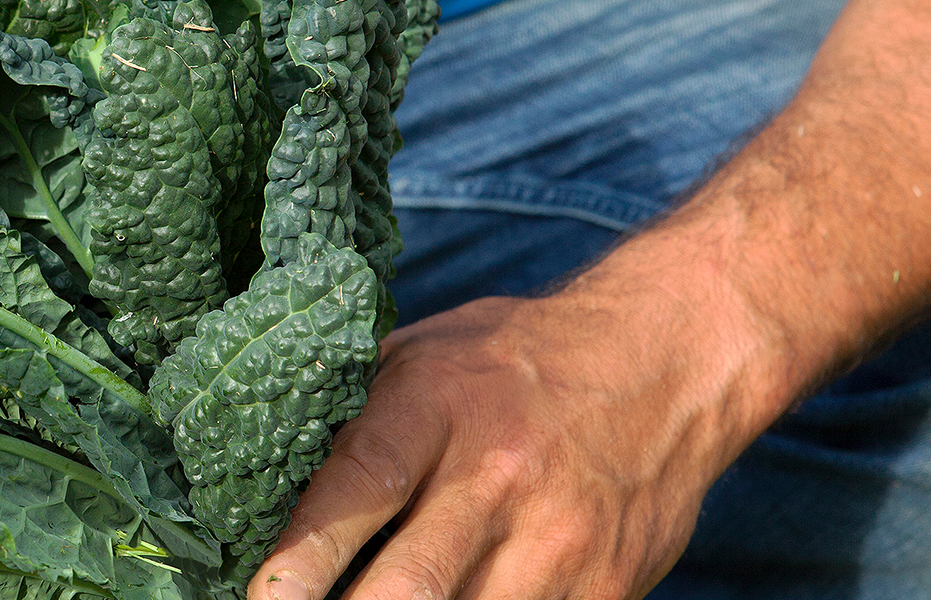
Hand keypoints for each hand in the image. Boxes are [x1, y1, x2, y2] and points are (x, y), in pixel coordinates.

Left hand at [249, 293, 777, 599]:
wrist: (670, 359)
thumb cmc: (519, 358)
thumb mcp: (424, 355)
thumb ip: (354, 420)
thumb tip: (260, 482)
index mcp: (438, 403)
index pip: (355, 490)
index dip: (301, 558)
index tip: (265, 597)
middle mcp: (498, 475)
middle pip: (410, 586)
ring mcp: (558, 540)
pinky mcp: (606, 589)